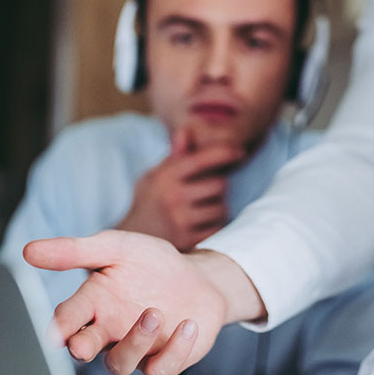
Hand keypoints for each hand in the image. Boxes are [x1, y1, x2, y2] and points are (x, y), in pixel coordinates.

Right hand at [24, 230, 223, 374]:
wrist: (199, 280)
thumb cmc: (151, 264)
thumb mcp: (117, 247)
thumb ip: (76, 250)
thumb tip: (29, 250)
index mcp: (93, 303)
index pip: (67, 317)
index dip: (58, 326)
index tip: (53, 331)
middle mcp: (108, 330)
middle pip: (84, 349)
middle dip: (81, 348)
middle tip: (81, 345)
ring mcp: (135, 350)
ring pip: (120, 363)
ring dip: (135, 342)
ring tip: (155, 313)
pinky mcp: (163, 361)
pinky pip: (160, 371)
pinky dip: (174, 351)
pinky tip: (188, 325)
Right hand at [119, 128, 242, 250]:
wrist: (132, 242)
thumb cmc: (150, 203)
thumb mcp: (155, 177)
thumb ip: (174, 157)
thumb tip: (185, 132)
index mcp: (166, 177)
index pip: (202, 159)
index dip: (225, 152)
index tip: (240, 152)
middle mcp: (173, 197)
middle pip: (220, 184)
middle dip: (218, 186)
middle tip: (207, 191)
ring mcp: (181, 220)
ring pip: (222, 207)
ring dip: (218, 207)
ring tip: (201, 209)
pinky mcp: (188, 240)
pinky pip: (219, 227)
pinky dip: (215, 225)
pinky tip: (201, 224)